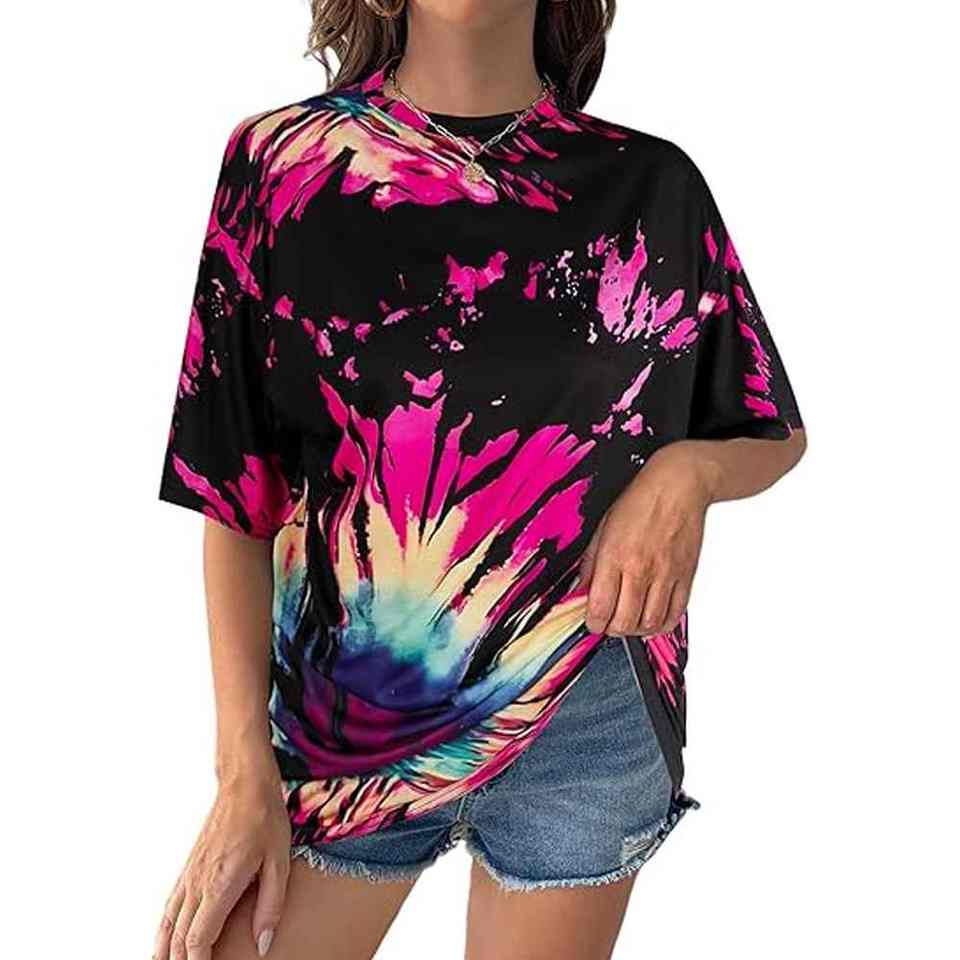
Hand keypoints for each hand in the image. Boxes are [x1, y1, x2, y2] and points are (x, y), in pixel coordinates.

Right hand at [153, 762, 290, 959]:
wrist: (244, 785)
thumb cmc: (265, 820)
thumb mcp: (279, 862)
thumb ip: (271, 906)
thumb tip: (262, 944)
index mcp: (220, 884)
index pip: (198, 939)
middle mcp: (198, 883)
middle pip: (179, 938)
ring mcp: (189, 875)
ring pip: (168, 924)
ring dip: (164, 951)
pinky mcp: (189, 867)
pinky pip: (169, 907)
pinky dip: (163, 930)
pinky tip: (163, 941)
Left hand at [579, 441, 716, 637]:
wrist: (679, 485)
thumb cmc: (640, 500)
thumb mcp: (603, 526)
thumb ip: (592, 562)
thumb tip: (584, 589)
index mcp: (615, 556)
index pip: (600, 607)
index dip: (592, 622)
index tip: (592, 620)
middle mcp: (641, 569)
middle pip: (624, 623)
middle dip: (611, 629)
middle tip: (608, 622)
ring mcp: (666, 575)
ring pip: (649, 624)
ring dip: (635, 630)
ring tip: (628, 621)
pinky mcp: (685, 577)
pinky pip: (675, 615)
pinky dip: (660, 625)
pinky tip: (651, 619)